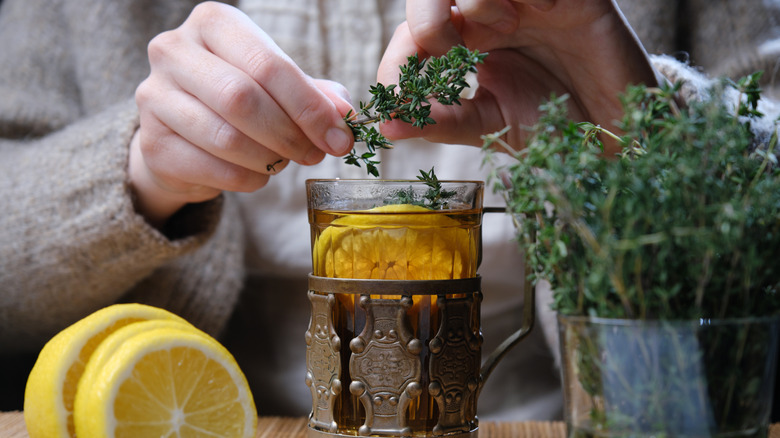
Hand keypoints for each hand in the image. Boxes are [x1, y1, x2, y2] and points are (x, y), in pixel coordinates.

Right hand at [130, 2, 353, 227]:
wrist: (184, 131)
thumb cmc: (240, 98)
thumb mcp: (280, 85)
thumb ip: (315, 95)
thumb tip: (344, 115)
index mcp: (213, 23)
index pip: (268, 64)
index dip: (309, 107)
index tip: (338, 137)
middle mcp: (173, 51)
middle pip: (242, 99)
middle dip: (290, 134)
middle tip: (315, 154)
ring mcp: (154, 97)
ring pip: (226, 138)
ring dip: (269, 159)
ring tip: (284, 161)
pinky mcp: (152, 143)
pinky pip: (212, 169)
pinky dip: (247, 179)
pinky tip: (258, 174)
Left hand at [377, 0, 657, 152]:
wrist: (617, 131)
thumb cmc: (553, 124)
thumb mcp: (490, 126)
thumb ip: (440, 123)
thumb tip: (386, 127)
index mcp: (465, 46)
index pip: (412, 38)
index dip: (396, 63)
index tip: (394, 96)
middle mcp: (485, 16)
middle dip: (425, 21)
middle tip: (443, 50)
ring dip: (472, 3)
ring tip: (500, 30)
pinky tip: (534, 11)